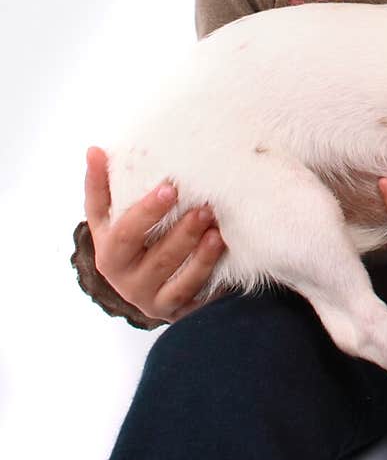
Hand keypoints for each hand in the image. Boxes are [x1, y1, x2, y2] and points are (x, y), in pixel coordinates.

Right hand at [84, 146, 225, 322]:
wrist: (153, 287)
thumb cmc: (135, 240)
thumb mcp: (114, 216)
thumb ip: (104, 185)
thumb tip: (93, 150)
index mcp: (107, 248)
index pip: (120, 228)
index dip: (143, 209)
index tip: (169, 187)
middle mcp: (122, 276)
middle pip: (145, 251)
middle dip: (170, 226)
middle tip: (199, 204)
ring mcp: (147, 296)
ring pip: (169, 271)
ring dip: (192, 244)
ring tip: (212, 221)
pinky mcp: (173, 309)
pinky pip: (189, 290)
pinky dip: (205, 266)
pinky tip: (219, 244)